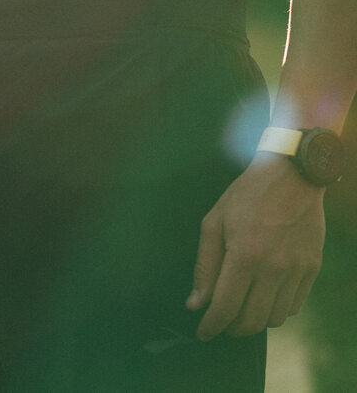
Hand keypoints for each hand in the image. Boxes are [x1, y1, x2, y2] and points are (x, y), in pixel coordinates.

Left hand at [186, 154, 324, 339]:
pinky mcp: (312, 268)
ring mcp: (296, 270)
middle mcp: (273, 267)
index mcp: (244, 254)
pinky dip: (277, 309)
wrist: (292, 175)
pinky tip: (265, 294)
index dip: (211, 326)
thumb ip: (205, 265)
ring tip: (243, 305)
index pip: (225, 307)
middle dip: (232, 328)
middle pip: (251, 321)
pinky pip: (294, 306)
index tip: (203, 333)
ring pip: (274, 319)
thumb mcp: (215, 221)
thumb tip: (196, 303)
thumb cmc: (247, 194)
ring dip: (255, 320)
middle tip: (222, 320)